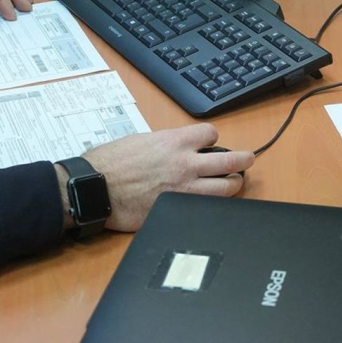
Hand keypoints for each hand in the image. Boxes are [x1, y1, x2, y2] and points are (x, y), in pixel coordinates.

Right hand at [68, 124, 254, 231]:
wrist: (94, 188)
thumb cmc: (110, 162)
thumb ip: (167, 144)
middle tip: (247, 160)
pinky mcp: (179, 208)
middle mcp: (186, 163)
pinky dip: (214, 205)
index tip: (210, 144)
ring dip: (234, 184)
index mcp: (175, 141)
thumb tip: (179, 148)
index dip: (212, 139)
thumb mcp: (142, 140)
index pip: (212, 133)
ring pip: (228, 187)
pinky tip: (213, 204)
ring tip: (234, 183)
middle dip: (244, 160)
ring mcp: (185, 188)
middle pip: (231, 160)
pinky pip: (209, 207)